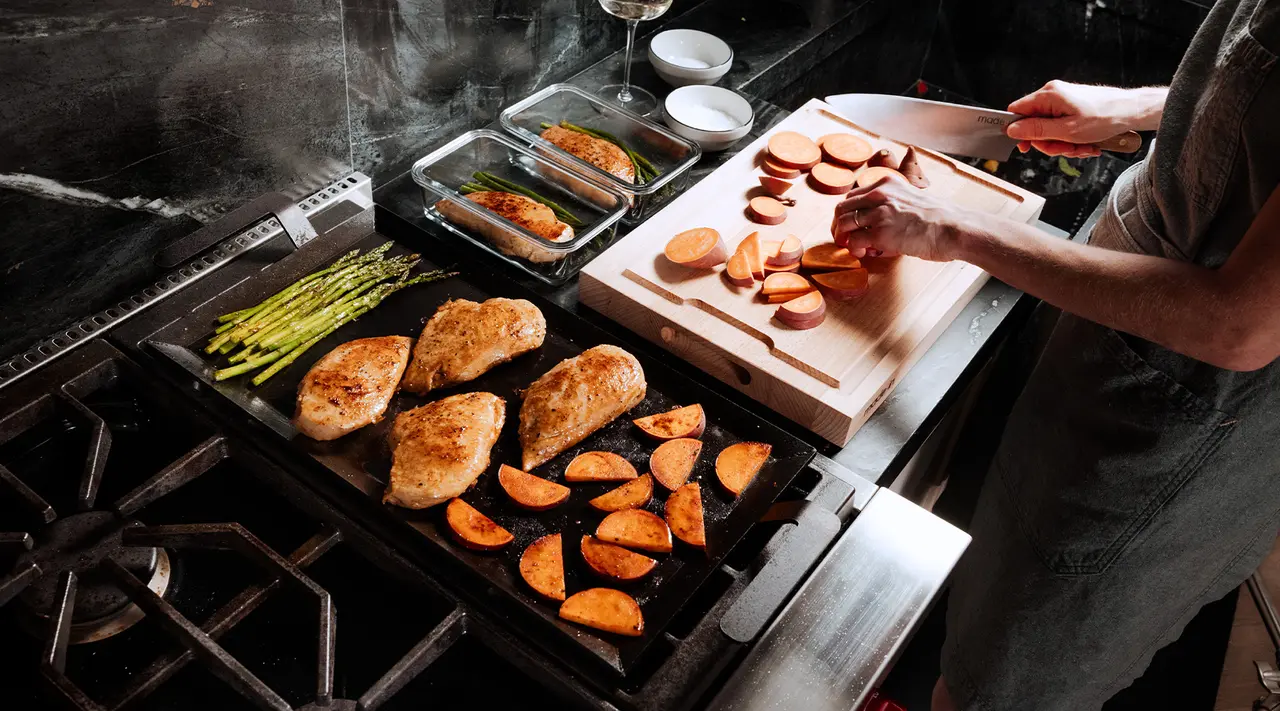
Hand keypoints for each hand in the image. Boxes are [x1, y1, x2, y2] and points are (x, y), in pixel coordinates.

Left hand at [831, 178, 980, 261]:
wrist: (953, 227)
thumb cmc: (940, 218)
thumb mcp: (912, 199)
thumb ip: (893, 205)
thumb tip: (880, 222)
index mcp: (887, 183)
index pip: (854, 195)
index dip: (848, 212)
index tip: (850, 224)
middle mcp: (879, 194)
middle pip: (842, 207)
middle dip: (839, 224)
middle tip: (843, 238)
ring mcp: (879, 213)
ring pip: (844, 223)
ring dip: (843, 237)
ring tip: (852, 247)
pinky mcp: (880, 233)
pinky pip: (854, 241)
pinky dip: (854, 249)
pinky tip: (863, 253)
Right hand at [1005, 81, 1140, 157]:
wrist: (1132, 112)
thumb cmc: (1105, 117)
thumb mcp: (1066, 131)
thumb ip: (1036, 131)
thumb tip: (1012, 129)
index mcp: (1049, 95)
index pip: (1017, 111)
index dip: (1018, 131)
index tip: (1026, 147)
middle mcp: (1054, 95)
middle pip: (1035, 125)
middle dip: (1050, 143)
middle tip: (1066, 149)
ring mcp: (1064, 102)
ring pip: (1051, 130)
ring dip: (1064, 144)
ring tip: (1082, 147)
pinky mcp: (1074, 109)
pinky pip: (1063, 128)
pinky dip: (1073, 140)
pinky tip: (1086, 144)